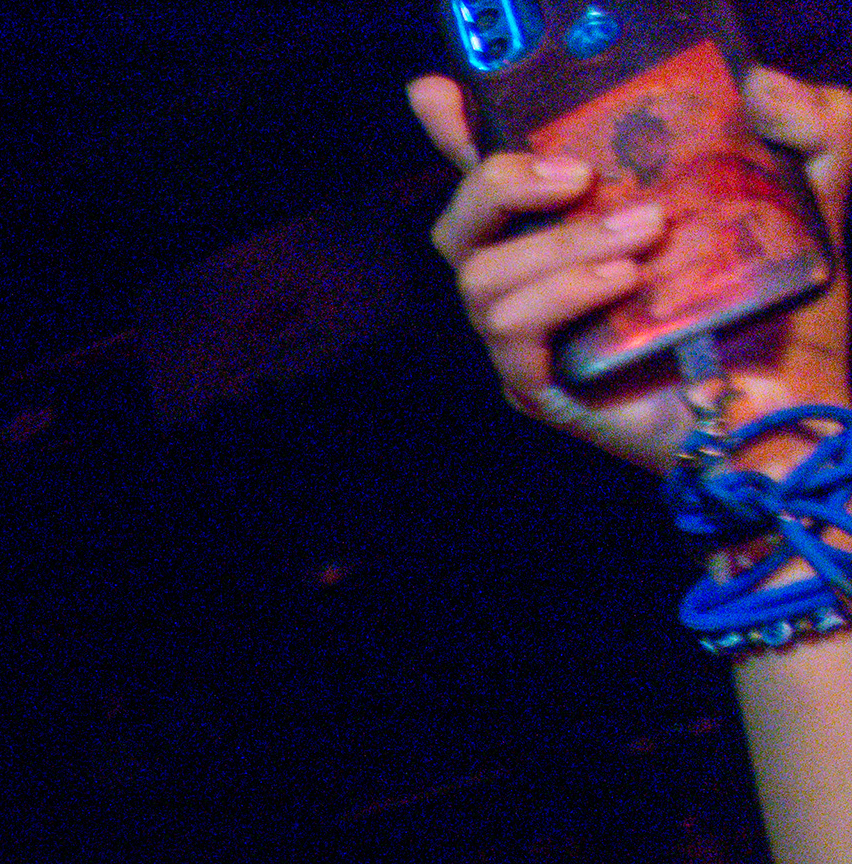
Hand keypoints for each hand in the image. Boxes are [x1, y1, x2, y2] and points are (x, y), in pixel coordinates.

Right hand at [412, 68, 851, 472]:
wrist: (789, 396)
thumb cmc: (786, 300)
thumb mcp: (813, 185)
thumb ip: (803, 122)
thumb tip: (760, 84)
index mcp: (575, 224)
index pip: (495, 175)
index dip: (452, 132)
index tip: (435, 93)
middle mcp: (537, 277)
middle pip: (458, 223)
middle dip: (499, 183)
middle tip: (583, 175)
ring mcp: (529, 335)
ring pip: (482, 276)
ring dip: (560, 244)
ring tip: (644, 235)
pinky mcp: (536, 383)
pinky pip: (510, 327)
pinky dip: (563, 294)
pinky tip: (624, 283)